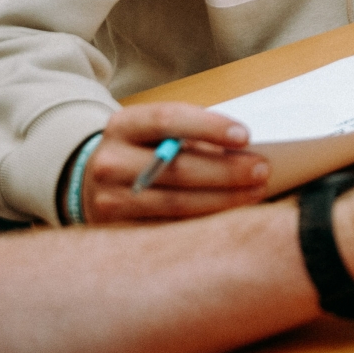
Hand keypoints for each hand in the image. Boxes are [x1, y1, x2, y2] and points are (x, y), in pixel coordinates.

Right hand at [77, 102, 272, 224]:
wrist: (92, 185)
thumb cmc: (142, 152)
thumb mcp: (155, 132)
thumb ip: (191, 134)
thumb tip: (245, 147)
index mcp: (123, 125)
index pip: (167, 120)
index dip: (208, 127)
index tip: (245, 136)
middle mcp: (110, 161)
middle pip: (177, 167)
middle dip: (226, 170)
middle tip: (261, 169)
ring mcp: (110, 200)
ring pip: (176, 203)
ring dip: (223, 199)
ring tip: (255, 192)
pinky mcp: (117, 232)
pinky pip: (168, 230)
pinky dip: (203, 224)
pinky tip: (228, 218)